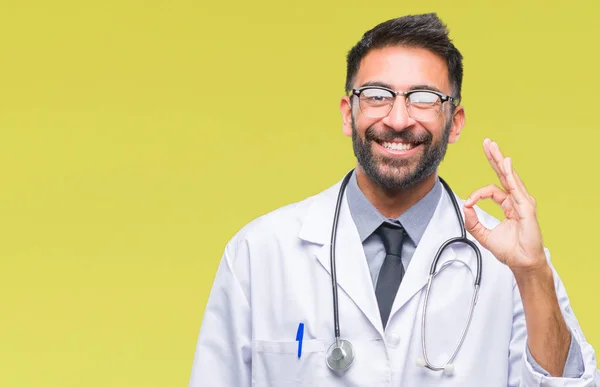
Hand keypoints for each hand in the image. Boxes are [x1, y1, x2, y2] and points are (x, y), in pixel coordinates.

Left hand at [463, 138, 546, 272]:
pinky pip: (516, 188)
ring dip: (500, 160)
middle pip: (504, 174)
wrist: (521, 263)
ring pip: (509, 176)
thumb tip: (465, 207)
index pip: (492, 190)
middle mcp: (517, 200)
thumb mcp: (484, 235)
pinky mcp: (526, 208)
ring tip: (493, 146)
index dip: (477, 194)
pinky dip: (510, 174)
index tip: (468, 203)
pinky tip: (505, 162)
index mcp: (508, 204)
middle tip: (487, 143)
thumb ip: (472, 222)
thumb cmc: (509, 250)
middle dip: (494, 158)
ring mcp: (523, 202)